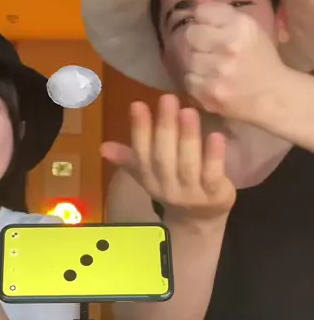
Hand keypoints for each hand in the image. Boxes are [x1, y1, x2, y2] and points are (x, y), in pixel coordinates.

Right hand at [101, 95, 235, 220]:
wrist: (200, 220)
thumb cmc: (174, 185)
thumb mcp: (150, 174)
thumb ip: (129, 158)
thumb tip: (103, 147)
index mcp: (149, 178)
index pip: (141, 153)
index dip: (139, 130)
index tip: (138, 104)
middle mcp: (167, 187)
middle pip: (163, 158)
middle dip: (165, 128)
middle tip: (168, 99)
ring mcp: (192, 193)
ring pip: (187, 164)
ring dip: (187, 137)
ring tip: (188, 111)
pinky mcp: (215, 195)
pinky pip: (213, 174)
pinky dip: (214, 155)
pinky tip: (216, 135)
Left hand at [184, 3, 288, 119]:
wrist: (272, 95)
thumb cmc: (260, 59)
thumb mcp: (250, 29)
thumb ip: (224, 18)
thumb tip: (196, 13)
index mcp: (240, 26)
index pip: (202, 12)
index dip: (204, 21)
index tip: (210, 28)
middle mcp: (228, 46)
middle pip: (191, 35)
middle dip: (198, 42)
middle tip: (209, 50)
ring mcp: (217, 71)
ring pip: (189, 59)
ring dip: (198, 64)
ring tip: (213, 69)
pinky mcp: (209, 92)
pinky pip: (189, 81)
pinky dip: (197, 82)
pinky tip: (211, 83)